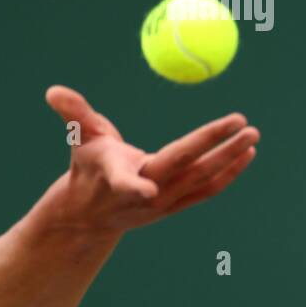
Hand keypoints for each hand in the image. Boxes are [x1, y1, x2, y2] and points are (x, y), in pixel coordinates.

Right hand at [40, 84, 258, 238]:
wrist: (92, 215)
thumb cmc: (87, 168)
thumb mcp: (80, 139)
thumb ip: (73, 113)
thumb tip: (52, 91)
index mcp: (118, 177)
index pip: (131, 180)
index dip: (137, 186)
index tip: (150, 191)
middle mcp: (144, 195)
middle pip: (185, 171)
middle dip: (216, 149)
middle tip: (244, 125)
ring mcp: (163, 204)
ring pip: (201, 182)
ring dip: (229, 159)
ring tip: (253, 137)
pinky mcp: (175, 207)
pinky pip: (206, 190)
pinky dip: (228, 174)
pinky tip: (247, 154)